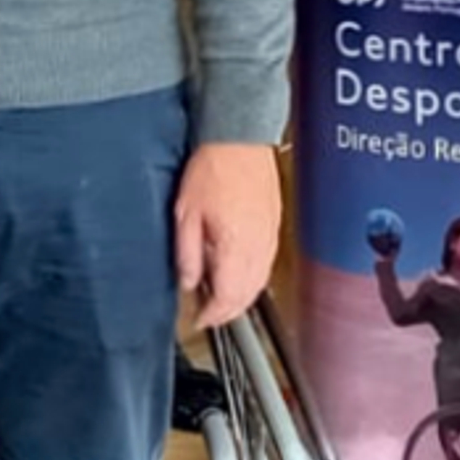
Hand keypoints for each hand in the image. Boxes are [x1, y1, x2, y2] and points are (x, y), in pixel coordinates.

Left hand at [176, 142, 283, 326]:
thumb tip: (188, 282)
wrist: (239, 139)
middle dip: (227, 312)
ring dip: (241, 297)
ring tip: (221, 298)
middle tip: (208, 315)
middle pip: (247, 295)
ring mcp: (269, 237)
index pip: (227, 296)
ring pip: (260, 282)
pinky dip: (253, 279)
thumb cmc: (212, 168)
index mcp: (235, 246)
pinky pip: (266, 264)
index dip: (212, 315)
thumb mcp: (185, 214)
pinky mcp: (274, 226)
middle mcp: (258, 246)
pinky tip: (239, 274)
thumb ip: (187, 254)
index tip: (199, 319)